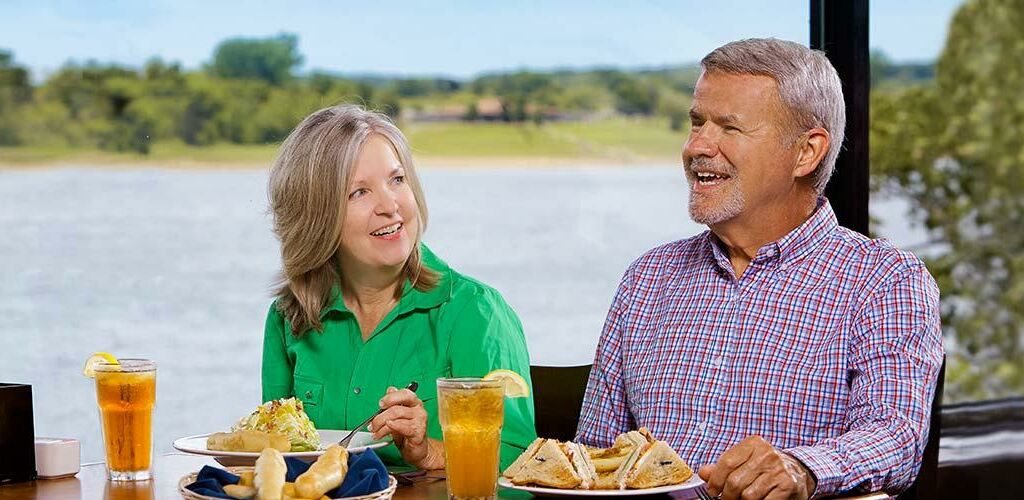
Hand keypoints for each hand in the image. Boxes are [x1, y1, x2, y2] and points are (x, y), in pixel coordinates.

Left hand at [368, 386, 442, 469]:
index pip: (403, 393)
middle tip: (373, 424)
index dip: (391, 397)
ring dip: (381, 426)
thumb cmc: (407, 434)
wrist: (416, 451)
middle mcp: (419, 409)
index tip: (380, 404)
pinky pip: (402, 427)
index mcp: (414, 403)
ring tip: (376, 433)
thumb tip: (390, 389)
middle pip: (397, 407)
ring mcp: (420, 421)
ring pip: (396, 417)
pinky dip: (390, 428)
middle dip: (381, 416)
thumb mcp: (398, 417)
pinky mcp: (419, 432)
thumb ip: (394, 404)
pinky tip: (383, 433)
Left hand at [697, 435, 815, 499]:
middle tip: (727, 499)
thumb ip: (724, 467)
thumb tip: (703, 473)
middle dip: (727, 496)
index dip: (715, 480)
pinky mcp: (787, 485)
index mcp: (754, 444)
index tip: (712, 490)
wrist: (800, 472)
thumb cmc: (767, 467)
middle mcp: (767, 454)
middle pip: (735, 482)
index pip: (727, 462)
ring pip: (748, 495)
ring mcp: (778, 470)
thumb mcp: (746, 461)